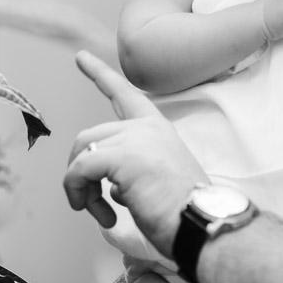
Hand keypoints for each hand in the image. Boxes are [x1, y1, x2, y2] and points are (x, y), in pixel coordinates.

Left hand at [64, 52, 207, 255]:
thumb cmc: (184, 214)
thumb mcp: (155, 180)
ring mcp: (135, 139)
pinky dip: (78, 192)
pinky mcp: (123, 157)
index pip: (124, 94)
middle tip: (91, 205)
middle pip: (89, 136)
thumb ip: (132, 170)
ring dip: (80, 187)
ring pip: (82, 152)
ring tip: (99, 213)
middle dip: (80, 172)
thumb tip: (108, 186)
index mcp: (157, 130)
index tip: (81, 57)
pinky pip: (80, 168)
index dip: (99, 74)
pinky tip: (103, 215)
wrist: (204, 225)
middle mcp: (146, 128)